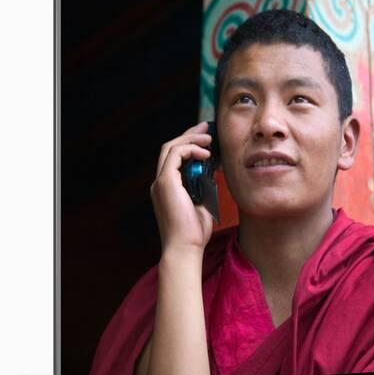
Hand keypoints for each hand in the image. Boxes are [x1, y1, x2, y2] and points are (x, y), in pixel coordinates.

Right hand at [150, 121, 214, 254]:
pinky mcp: (165, 182)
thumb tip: (211, 172)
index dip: (189, 143)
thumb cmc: (194, 232)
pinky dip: (190, 149)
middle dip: (189, 134)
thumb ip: (203, 186)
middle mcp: (160, 182)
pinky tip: (206, 154)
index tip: (206, 137)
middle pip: (171, 147)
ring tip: (209, 138)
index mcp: (168, 187)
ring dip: (191, 139)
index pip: (175, 157)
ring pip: (171, 147)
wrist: (185, 247)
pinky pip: (175, 155)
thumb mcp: (203, 202)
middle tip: (207, 127)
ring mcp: (160, 181)